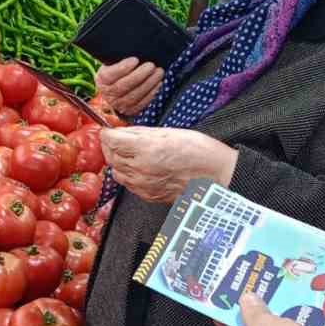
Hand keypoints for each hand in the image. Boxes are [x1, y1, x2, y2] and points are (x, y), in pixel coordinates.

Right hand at [93, 56, 164, 115]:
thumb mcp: (112, 63)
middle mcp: (108, 94)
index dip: (122, 68)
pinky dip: (152, 93)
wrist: (115, 90)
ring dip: (149, 83)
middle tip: (151, 65)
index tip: (135, 59)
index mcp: (102, 80)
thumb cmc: (117, 71)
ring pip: (134, 96)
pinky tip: (159, 83)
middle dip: (140, 75)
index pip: (109, 75)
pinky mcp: (131, 110)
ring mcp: (119, 104)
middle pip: (123, 86)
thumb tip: (132, 48)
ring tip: (159, 72)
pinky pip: (142, 103)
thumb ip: (119, 58)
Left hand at [98, 125, 236, 204]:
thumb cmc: (200, 150)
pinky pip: (128, 184)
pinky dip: (127, 174)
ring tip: (128, 152)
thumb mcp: (170, 132)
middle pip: (110, 156)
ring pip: (116, 171)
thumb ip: (142, 132)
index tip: (109, 129)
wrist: (216, 176)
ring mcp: (143, 185)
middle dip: (110, 145)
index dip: (108, 132)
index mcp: (146, 148)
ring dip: (117, 160)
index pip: (111, 140)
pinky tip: (138, 166)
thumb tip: (123, 131)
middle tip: (117, 138)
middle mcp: (140, 168)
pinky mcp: (148, 196)